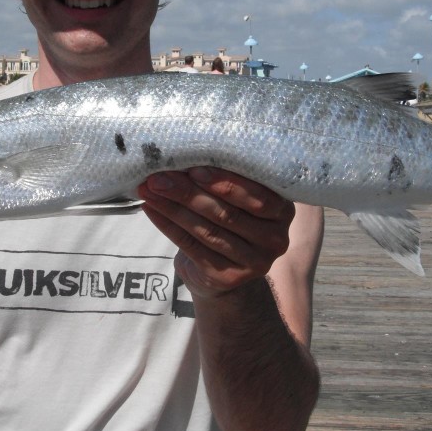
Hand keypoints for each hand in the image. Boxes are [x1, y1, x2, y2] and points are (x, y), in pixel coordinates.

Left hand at [138, 167, 295, 297]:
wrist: (226, 272)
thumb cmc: (230, 220)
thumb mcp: (238, 200)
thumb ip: (226, 181)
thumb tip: (184, 153)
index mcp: (282, 210)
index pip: (256, 195)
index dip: (223, 182)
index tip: (192, 168)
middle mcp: (275, 238)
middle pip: (227, 213)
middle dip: (189, 193)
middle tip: (158, 178)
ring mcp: (255, 262)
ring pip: (207, 231)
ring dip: (173, 208)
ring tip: (149, 190)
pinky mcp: (229, 277)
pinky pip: (193, 247)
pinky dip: (169, 226)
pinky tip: (152, 210)